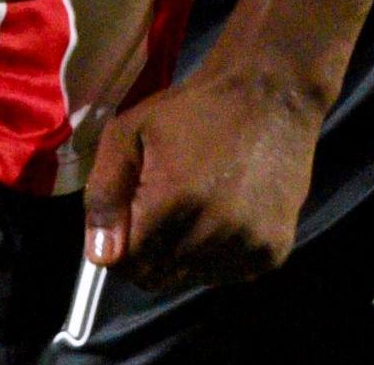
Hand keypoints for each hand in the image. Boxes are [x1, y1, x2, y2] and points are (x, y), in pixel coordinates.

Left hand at [77, 56, 329, 288]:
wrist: (272, 96)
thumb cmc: (195, 110)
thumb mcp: (130, 131)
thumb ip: (105, 192)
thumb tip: (101, 255)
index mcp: (174, 201)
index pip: (128, 265)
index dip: (120, 246)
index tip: (130, 221)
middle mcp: (213, 232)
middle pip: (159, 277)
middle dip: (150, 252)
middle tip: (164, 212)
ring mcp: (247, 246)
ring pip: (192, 278)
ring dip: (186, 255)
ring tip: (198, 209)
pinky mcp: (272, 252)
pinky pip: (228, 274)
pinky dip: (219, 255)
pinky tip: (226, 216)